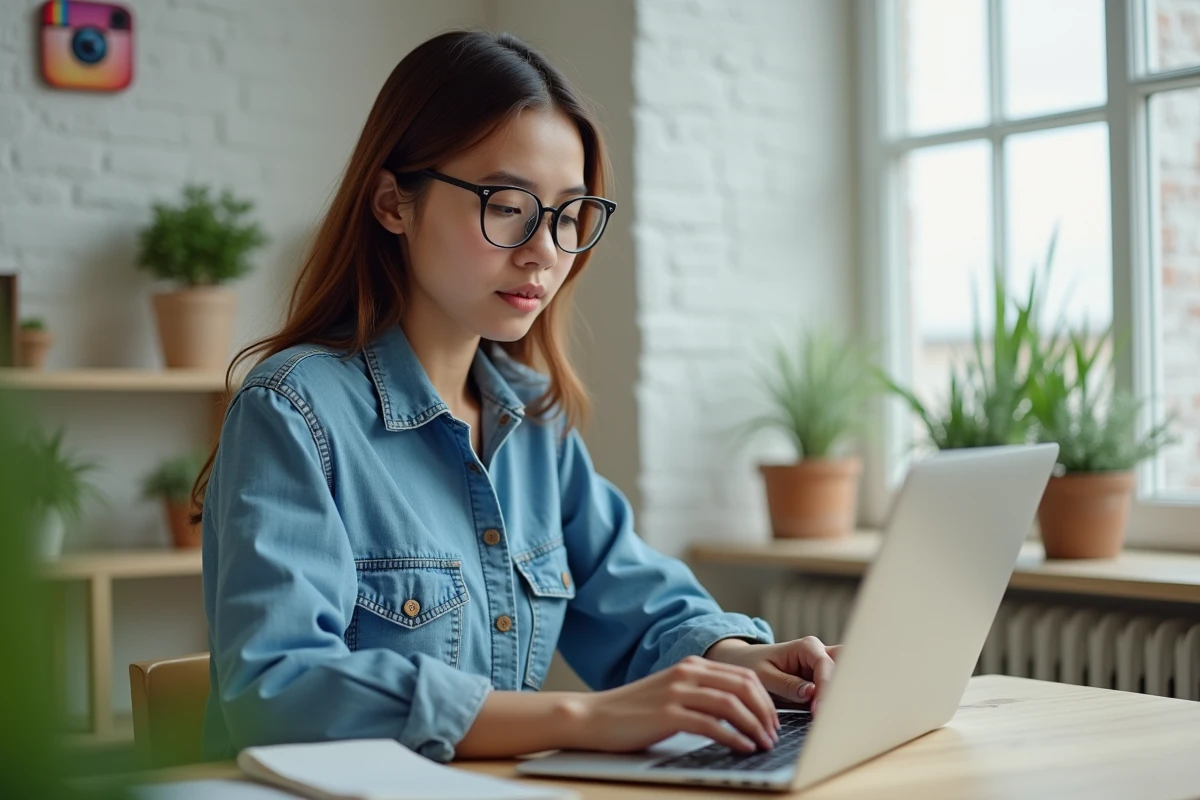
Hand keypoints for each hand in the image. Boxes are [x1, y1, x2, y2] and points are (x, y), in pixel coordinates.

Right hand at [567, 655, 780, 753]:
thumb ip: (699, 695)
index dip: (765, 699)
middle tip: (773, 734)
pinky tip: (742, 748)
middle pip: (743, 686)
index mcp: (691, 666)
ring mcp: (677, 692)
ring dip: (754, 726)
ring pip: (732, 704)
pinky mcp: (668, 714)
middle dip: (766, 712)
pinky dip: (734, 737)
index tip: (773, 720)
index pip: (743, 675)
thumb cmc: (632, 711)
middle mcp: (687, 673)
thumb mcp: (671, 693)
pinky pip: (712, 725)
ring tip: (763, 744)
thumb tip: (736, 713)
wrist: (594, 716)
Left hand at [704, 637, 840, 713]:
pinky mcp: (823, 683)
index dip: (824, 688)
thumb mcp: (763, 675)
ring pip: (846, 679)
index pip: (824, 666)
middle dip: (846, 686)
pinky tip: (833, 718)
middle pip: (846, 666)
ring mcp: (824, 669)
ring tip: (836, 718)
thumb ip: (786, 684)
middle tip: (837, 711)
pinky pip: (836, 691)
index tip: (818, 710)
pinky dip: (836, 703)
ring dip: (842, 696)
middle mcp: (820, 654)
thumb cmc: (752, 664)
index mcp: (807, 647)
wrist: (745, 663)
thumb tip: (811, 693)